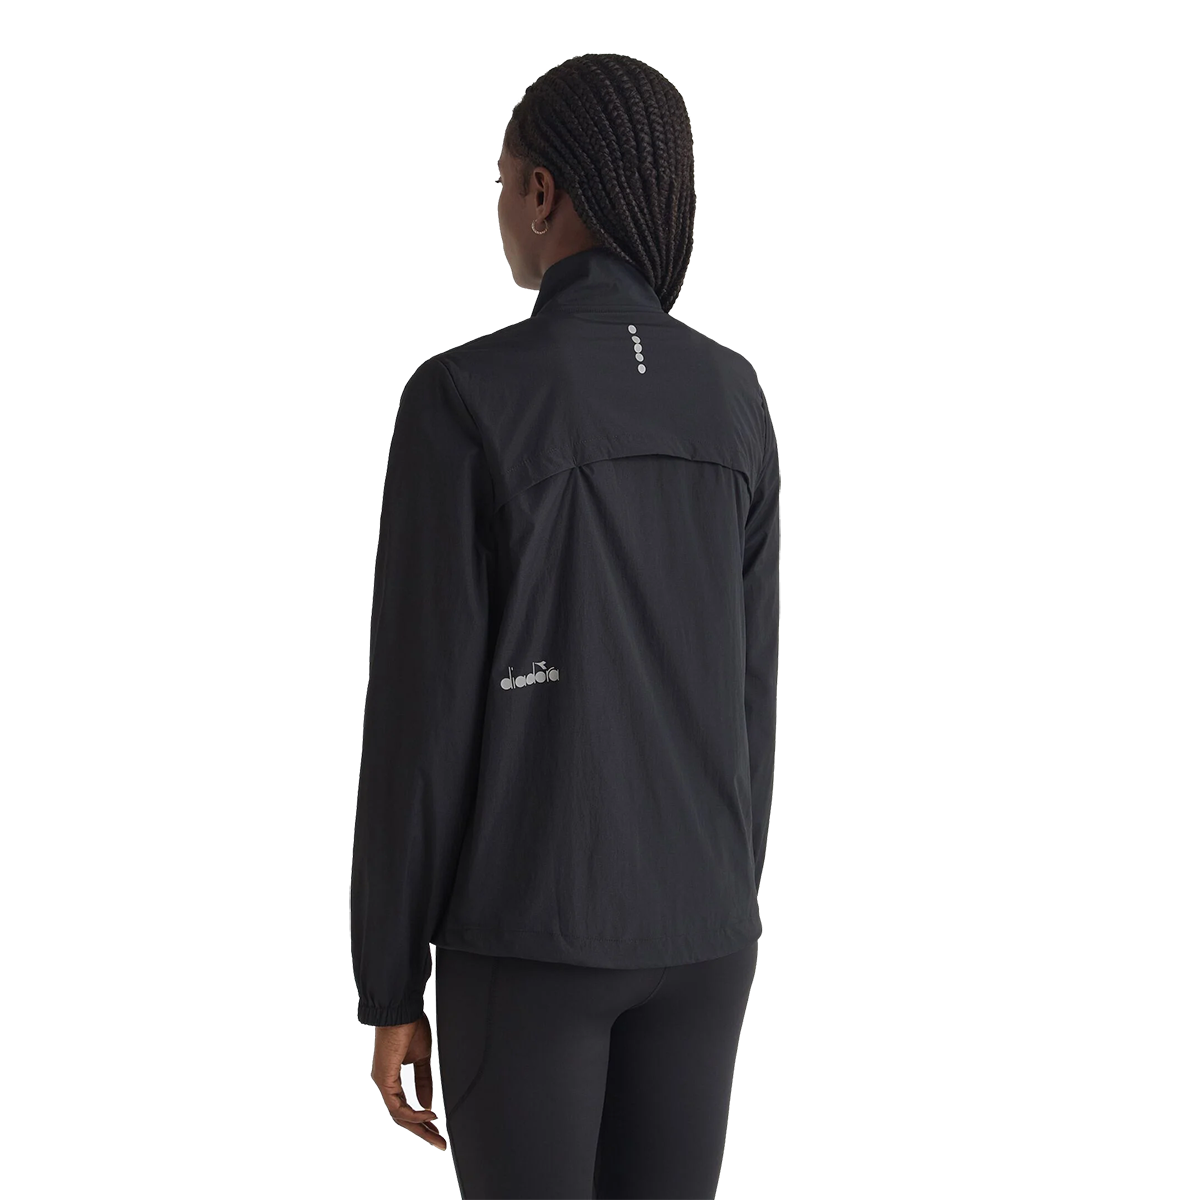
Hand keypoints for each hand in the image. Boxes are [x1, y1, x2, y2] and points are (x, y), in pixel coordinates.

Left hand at [370, 1012, 445, 1149]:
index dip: (421, 1120)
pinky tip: (429, 1115)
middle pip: (402, 1117)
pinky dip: (414, 1113)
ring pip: (399, 1115)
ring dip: (419, 1126)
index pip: (405, 1107)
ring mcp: (383, 1082)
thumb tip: (427, 1102)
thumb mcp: (422, 1057)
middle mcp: (385, 1083)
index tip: (438, 1128)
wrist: (402, 1010)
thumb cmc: (409, 1026)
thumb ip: (423, 1080)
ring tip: (437, 1133)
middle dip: (422, 1131)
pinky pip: (398, 1106)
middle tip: (440, 1142)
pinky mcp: (384, 1079)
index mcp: (392, 1078)